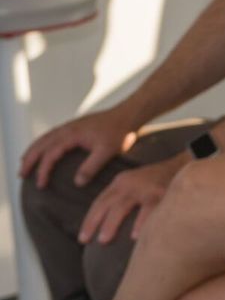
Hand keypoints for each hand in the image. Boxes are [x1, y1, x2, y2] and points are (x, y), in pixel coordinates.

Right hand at [21, 107, 138, 188]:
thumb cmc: (119, 132)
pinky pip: (50, 135)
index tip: (40, 185)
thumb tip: (76, 183)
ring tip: (24, 164)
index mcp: (71, 135)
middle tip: (21, 175)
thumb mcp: (107, 151)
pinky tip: (42, 150)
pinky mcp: (73, 127)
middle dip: (29, 160)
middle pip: (40, 145)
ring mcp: (68, 126)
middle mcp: (66, 129)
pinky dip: (41, 144)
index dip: (43, 170)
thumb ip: (91, 167)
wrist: (127, 114)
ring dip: (32, 151)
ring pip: (43, 139)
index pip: (50, 155)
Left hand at [78, 152, 186, 243]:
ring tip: (104, 240)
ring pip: (122, 207)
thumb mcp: (137, 183)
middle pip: (107, 204)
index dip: (90, 220)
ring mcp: (145, 188)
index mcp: (121, 182)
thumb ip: (123, 198)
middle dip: (95, 223)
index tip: (83, 238)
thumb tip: (108, 224)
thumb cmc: (161, 181)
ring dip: (111, 224)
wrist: (187, 164)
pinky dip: (141, 223)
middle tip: (87, 240)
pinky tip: (135, 237)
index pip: (100, 202)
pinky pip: (149, 211)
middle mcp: (130, 184)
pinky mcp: (162, 193)